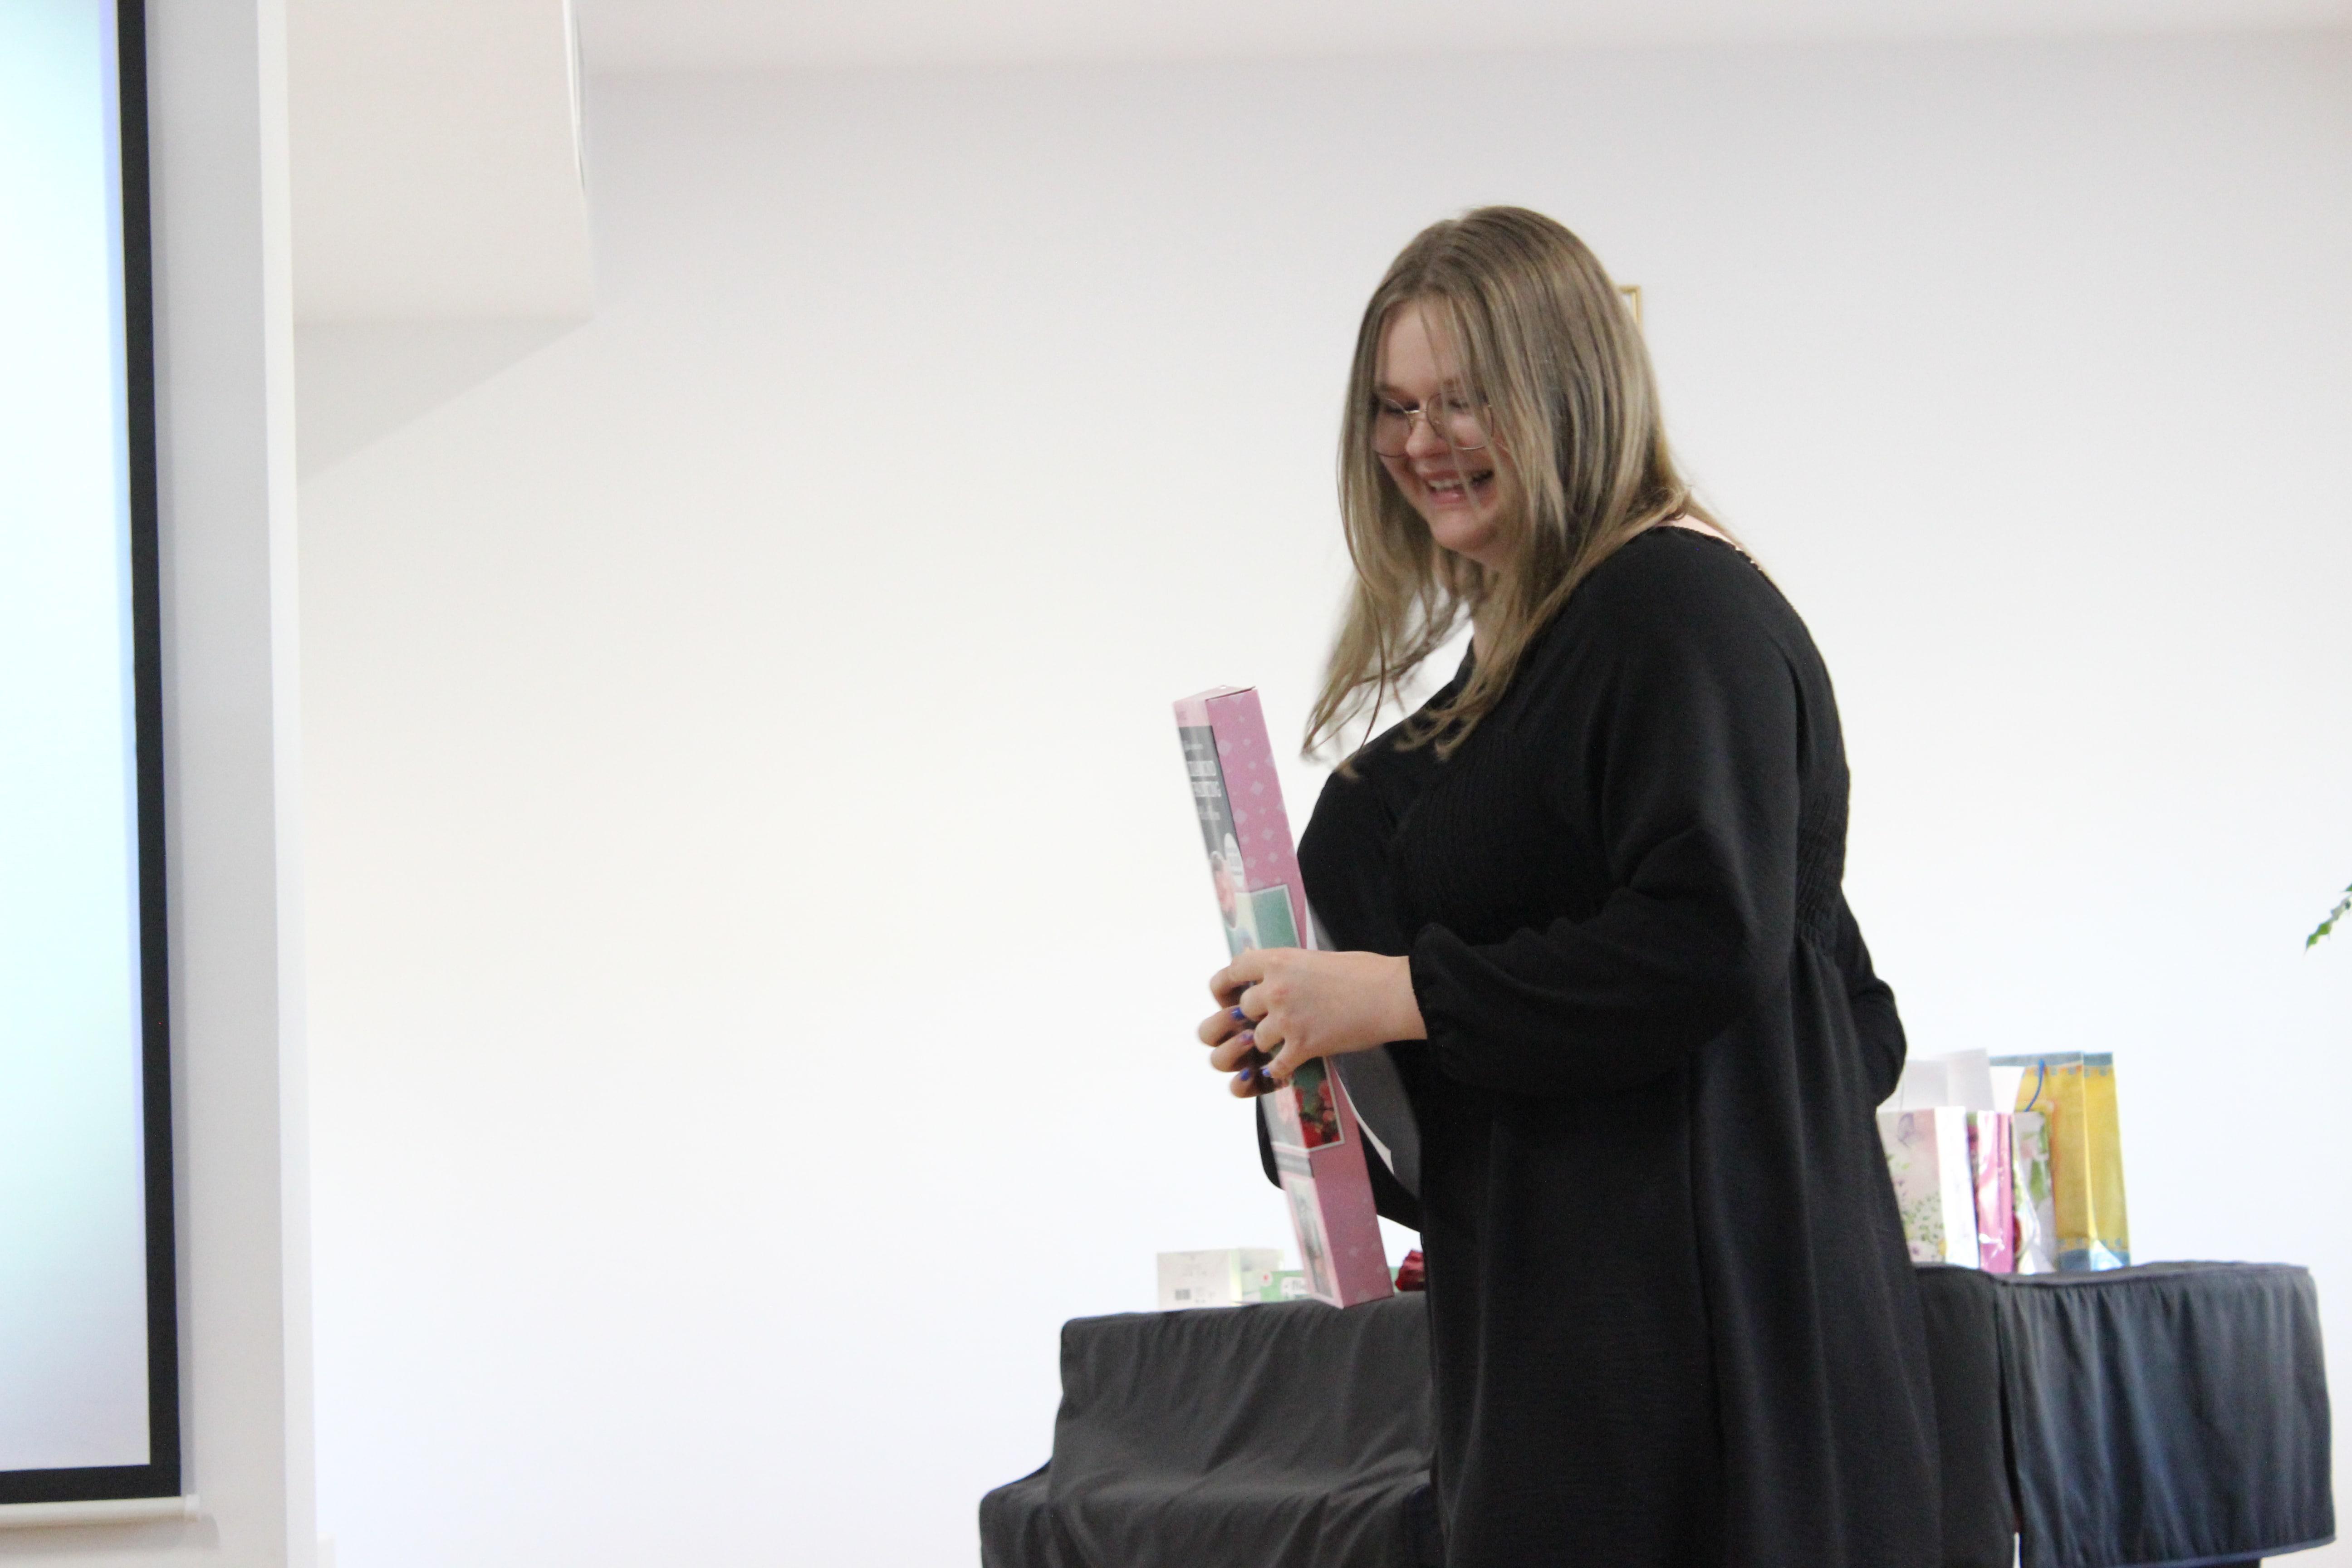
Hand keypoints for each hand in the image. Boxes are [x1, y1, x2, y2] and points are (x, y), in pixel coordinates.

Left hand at [1195, 947, 1425, 1097]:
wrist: (1391, 994)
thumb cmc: (1363, 972)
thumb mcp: (1315, 958)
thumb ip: (1287, 967)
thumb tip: (1271, 976)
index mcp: (1278, 961)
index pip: (1232, 971)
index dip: (1224, 987)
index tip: (1228, 997)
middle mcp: (1275, 989)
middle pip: (1241, 1010)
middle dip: (1252, 1019)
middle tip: (1265, 1024)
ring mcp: (1287, 1019)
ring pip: (1257, 1040)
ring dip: (1268, 1044)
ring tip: (1286, 1043)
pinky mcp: (1303, 1046)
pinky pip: (1276, 1066)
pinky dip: (1278, 1070)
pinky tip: (1286, 1067)